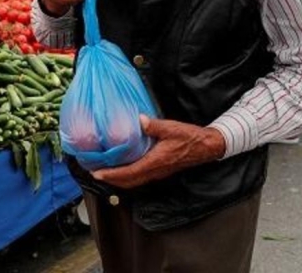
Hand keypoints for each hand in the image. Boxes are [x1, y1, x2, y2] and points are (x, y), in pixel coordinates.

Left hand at [91, 115, 226, 188]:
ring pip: (134, 181)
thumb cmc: (190, 138)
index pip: (129, 173)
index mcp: (156, 162)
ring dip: (118, 179)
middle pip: (129, 182)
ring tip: (104, 172)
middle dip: (111, 180)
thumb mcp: (171, 128)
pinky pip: (140, 177)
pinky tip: (121, 168)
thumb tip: (139, 120)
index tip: (98, 174)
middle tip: (94, 173)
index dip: (112, 175)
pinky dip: (127, 176)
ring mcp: (158, 172)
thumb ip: (154, 125)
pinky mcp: (160, 170)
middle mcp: (155, 171)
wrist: (206, 147)